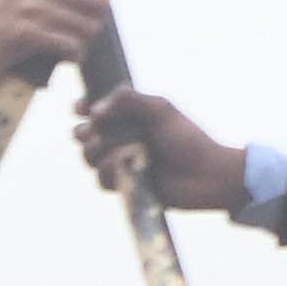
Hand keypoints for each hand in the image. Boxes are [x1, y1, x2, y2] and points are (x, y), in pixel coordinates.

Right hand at [0, 0, 120, 96]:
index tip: (98, 3)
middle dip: (97, 20)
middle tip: (81, 34)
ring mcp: (25, 4)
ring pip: (87, 24)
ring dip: (84, 42)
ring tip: (68, 48)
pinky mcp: (21, 33)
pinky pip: (71, 44)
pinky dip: (72, 56)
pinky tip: (61, 59)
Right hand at [77, 86, 248, 211]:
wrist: (207, 175)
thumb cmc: (188, 139)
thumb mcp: (161, 109)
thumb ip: (128, 100)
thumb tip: (94, 111)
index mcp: (129, 116)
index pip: (94, 108)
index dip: (82, 107)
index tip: (79, 108)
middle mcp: (121, 137)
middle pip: (83, 133)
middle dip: (84, 132)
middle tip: (95, 131)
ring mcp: (121, 162)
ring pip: (88, 157)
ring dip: (98, 152)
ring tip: (121, 151)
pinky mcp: (125, 185)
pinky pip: (101, 180)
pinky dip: (109, 172)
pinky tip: (125, 168)